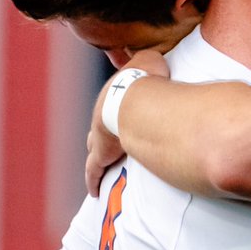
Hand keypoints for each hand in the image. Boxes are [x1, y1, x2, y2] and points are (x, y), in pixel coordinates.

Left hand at [85, 50, 170, 196]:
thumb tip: (157, 58)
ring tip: (105, 164)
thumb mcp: (151, 59)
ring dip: (97, 154)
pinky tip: (94, 191)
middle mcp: (102, 114)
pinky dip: (93, 180)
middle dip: (103, 133)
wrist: (133, 98)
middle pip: (99, 125)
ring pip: (94, 147)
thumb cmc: (146, 79)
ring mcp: (99, 136)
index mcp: (114, 94)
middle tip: (110, 141)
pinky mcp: (100, 156)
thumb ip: (153, 59)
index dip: (117, 109)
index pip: (113, 102)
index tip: (121, 115)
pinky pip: (93, 171)